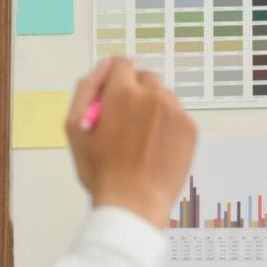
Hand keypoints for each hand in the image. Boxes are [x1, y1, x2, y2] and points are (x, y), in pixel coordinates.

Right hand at [66, 57, 197, 227]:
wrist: (134, 203)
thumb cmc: (103, 172)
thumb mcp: (76, 127)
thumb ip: (87, 88)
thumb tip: (103, 66)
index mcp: (123, 93)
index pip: (121, 64)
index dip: (113, 77)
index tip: (111, 93)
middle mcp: (154, 97)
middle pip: (144, 77)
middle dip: (134, 91)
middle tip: (123, 120)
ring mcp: (176, 112)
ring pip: (163, 95)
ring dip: (152, 106)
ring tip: (139, 138)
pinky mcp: (190, 129)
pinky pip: (177, 115)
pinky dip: (167, 124)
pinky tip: (154, 146)